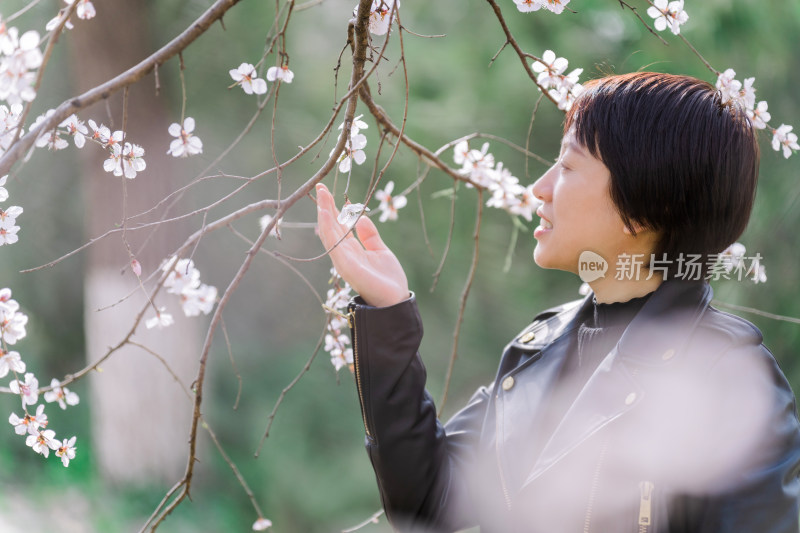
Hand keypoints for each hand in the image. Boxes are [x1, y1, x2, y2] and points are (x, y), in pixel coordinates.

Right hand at [316, 183, 409, 307]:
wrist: (395, 300)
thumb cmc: (388, 279)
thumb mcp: (380, 250)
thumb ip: (369, 235)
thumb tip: (360, 218)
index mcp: (352, 249)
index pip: (338, 225)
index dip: (333, 208)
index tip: (327, 191)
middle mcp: (344, 253)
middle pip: (330, 226)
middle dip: (325, 206)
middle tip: (320, 186)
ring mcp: (343, 260)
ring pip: (329, 233)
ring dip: (324, 214)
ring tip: (321, 195)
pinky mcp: (346, 266)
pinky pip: (334, 244)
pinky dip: (328, 229)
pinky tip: (325, 215)